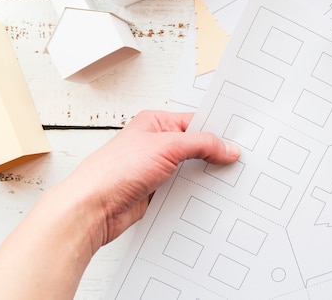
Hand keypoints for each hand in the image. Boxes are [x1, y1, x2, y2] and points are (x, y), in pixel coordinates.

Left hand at [0, 110, 239, 299]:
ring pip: (191, 170)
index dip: (218, 131)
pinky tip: (210, 197)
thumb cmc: (114, 170)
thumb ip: (202, 145)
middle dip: (215, 155)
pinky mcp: (155, 191)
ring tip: (229, 180)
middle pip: (196, 147)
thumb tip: (228, 148)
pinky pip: (183, 189)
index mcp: (156, 123)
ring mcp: (156, 168)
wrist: (91, 208)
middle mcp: (156, 143)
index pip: (196, 123)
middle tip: (239, 162)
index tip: (240, 141)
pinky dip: (196, 193)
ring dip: (205, 176)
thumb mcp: (166, 147)